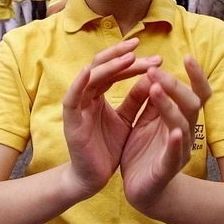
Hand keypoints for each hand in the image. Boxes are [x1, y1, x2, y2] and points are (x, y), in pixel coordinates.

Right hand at [63, 39, 162, 196]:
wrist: (93, 178)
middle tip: (139, 45)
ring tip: (128, 56)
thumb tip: (151, 78)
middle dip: (119, 55)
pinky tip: (88, 72)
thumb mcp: (127, 120)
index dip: (130, 60)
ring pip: (89, 77)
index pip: (114, 70)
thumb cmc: (107, 148)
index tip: (153, 56)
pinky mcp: (71, 121)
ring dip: (108, 65)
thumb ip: (136, 100)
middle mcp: (86, 96)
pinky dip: (78, 84)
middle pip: (100, 66)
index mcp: (98, 94)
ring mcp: (77, 107)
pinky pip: (72, 98)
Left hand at [120, 56, 210, 211]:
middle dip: (174, 85)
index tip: (187, 56)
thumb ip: (151, 99)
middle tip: (154, 70)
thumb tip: (153, 70)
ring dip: (170, 106)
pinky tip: (175, 133)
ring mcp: (176, 151)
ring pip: (181, 125)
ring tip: (156, 89)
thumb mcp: (146, 121)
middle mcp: (182, 132)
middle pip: (190, 104)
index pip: (194, 93)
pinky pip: (173, 155)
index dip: (195, 76)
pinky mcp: (165, 170)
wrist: (141, 191)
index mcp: (176, 118)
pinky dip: (175, 143)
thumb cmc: (145, 152)